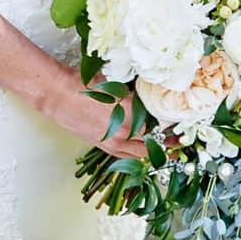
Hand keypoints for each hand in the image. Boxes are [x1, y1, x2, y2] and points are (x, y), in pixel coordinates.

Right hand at [44, 71, 182, 159]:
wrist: (57, 94)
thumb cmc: (85, 85)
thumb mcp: (116, 85)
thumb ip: (135, 96)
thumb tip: (152, 99)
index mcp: (128, 115)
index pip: (158, 125)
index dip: (172, 126)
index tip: (182, 125)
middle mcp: (121, 133)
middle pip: (152, 144)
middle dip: (167, 143)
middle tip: (179, 140)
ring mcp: (110, 142)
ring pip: (139, 154)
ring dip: (153, 151)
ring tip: (165, 147)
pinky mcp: (101, 146)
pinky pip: (124, 154)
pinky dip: (136, 152)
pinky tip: (143, 148)